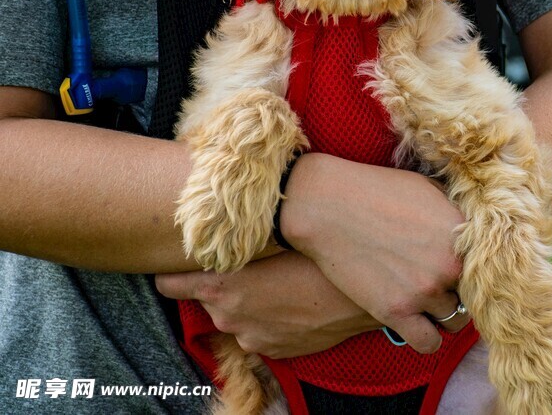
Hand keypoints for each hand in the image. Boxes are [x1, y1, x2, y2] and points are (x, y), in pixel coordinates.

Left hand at [155, 251, 378, 357]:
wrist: (360, 294)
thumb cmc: (318, 256)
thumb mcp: (274, 238)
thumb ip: (240, 239)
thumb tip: (223, 223)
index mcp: (221, 288)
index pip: (168, 285)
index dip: (172, 271)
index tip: (183, 258)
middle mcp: (229, 318)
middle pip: (208, 298)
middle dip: (224, 283)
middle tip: (254, 262)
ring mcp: (252, 339)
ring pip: (237, 315)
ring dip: (250, 302)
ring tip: (282, 281)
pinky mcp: (275, 350)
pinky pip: (261, 330)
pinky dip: (271, 318)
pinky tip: (295, 301)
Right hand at [281, 153, 469, 353]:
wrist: (329, 206)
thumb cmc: (378, 190)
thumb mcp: (428, 189)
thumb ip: (454, 212)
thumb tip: (470, 224)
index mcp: (463, 233)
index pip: (489, 266)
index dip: (477, 268)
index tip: (464, 269)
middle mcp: (450, 265)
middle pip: (474, 295)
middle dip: (461, 291)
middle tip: (444, 286)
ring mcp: (423, 290)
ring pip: (454, 321)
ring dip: (444, 314)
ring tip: (429, 304)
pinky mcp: (395, 311)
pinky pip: (428, 343)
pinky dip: (426, 338)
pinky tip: (417, 324)